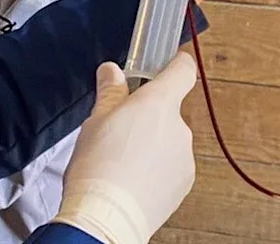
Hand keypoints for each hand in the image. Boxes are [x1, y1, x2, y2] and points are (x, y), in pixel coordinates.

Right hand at [53, 53, 198, 243]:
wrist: (107, 217)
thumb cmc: (97, 167)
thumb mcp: (95, 121)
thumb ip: (110, 92)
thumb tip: (112, 71)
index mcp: (159, 104)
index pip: (183, 70)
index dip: (177, 63)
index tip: (168, 62)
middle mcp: (179, 128)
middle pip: (169, 111)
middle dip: (148, 117)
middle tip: (120, 130)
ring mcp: (184, 157)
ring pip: (169, 140)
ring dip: (152, 145)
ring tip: (121, 162)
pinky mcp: (184, 184)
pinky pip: (171, 166)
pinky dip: (156, 170)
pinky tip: (131, 180)